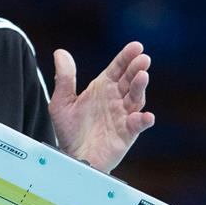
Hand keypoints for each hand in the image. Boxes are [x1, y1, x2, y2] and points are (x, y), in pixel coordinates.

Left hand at [49, 42, 154, 172]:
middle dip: (137, 69)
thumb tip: (60, 53)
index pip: (118, 68)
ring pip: (136, 98)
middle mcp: (116, 99)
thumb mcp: (61, 103)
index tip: (136, 47)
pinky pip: (138, 125)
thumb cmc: (69, 131)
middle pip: (130, 80)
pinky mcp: (126, 134)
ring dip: (140, 88)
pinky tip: (145, 116)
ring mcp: (123, 116)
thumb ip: (64, 79)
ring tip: (142, 76)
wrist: (71, 158)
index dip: (126, 57)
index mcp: (102, 88)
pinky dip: (143, 120)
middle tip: (143, 59)